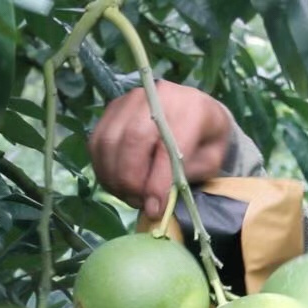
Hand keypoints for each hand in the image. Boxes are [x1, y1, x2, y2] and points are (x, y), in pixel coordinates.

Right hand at [89, 81, 231, 218]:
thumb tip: (154, 200)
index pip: (168, 146)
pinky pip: (97, 142)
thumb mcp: (210, 161)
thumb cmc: (206, 139)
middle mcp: (157, 98)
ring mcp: (130, 101)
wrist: (194, 109)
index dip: (158, 182)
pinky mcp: (112, 109)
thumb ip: (185, 177)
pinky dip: (103, 169)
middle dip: (131, 180)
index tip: (155, 209)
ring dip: (114, 177)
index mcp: (191, 108)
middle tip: (139, 203)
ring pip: (109, 141)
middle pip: (132, 139)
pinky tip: (116, 184)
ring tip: (130, 196)